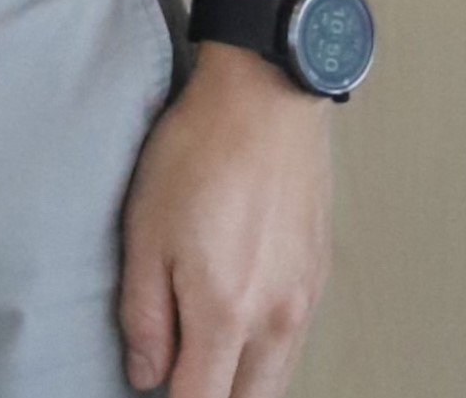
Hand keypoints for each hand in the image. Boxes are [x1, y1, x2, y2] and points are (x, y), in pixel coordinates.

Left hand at [117, 47, 333, 396]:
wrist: (266, 97)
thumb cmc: (198, 153)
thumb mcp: (146, 230)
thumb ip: (145, 314)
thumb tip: (146, 375)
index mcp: (227, 313)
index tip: (152, 388)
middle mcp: (276, 320)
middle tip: (180, 372)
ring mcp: (305, 300)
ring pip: (277, 378)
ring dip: (242, 380)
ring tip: (204, 350)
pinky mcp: (319, 277)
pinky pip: (294, 340)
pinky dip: (266, 350)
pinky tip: (239, 320)